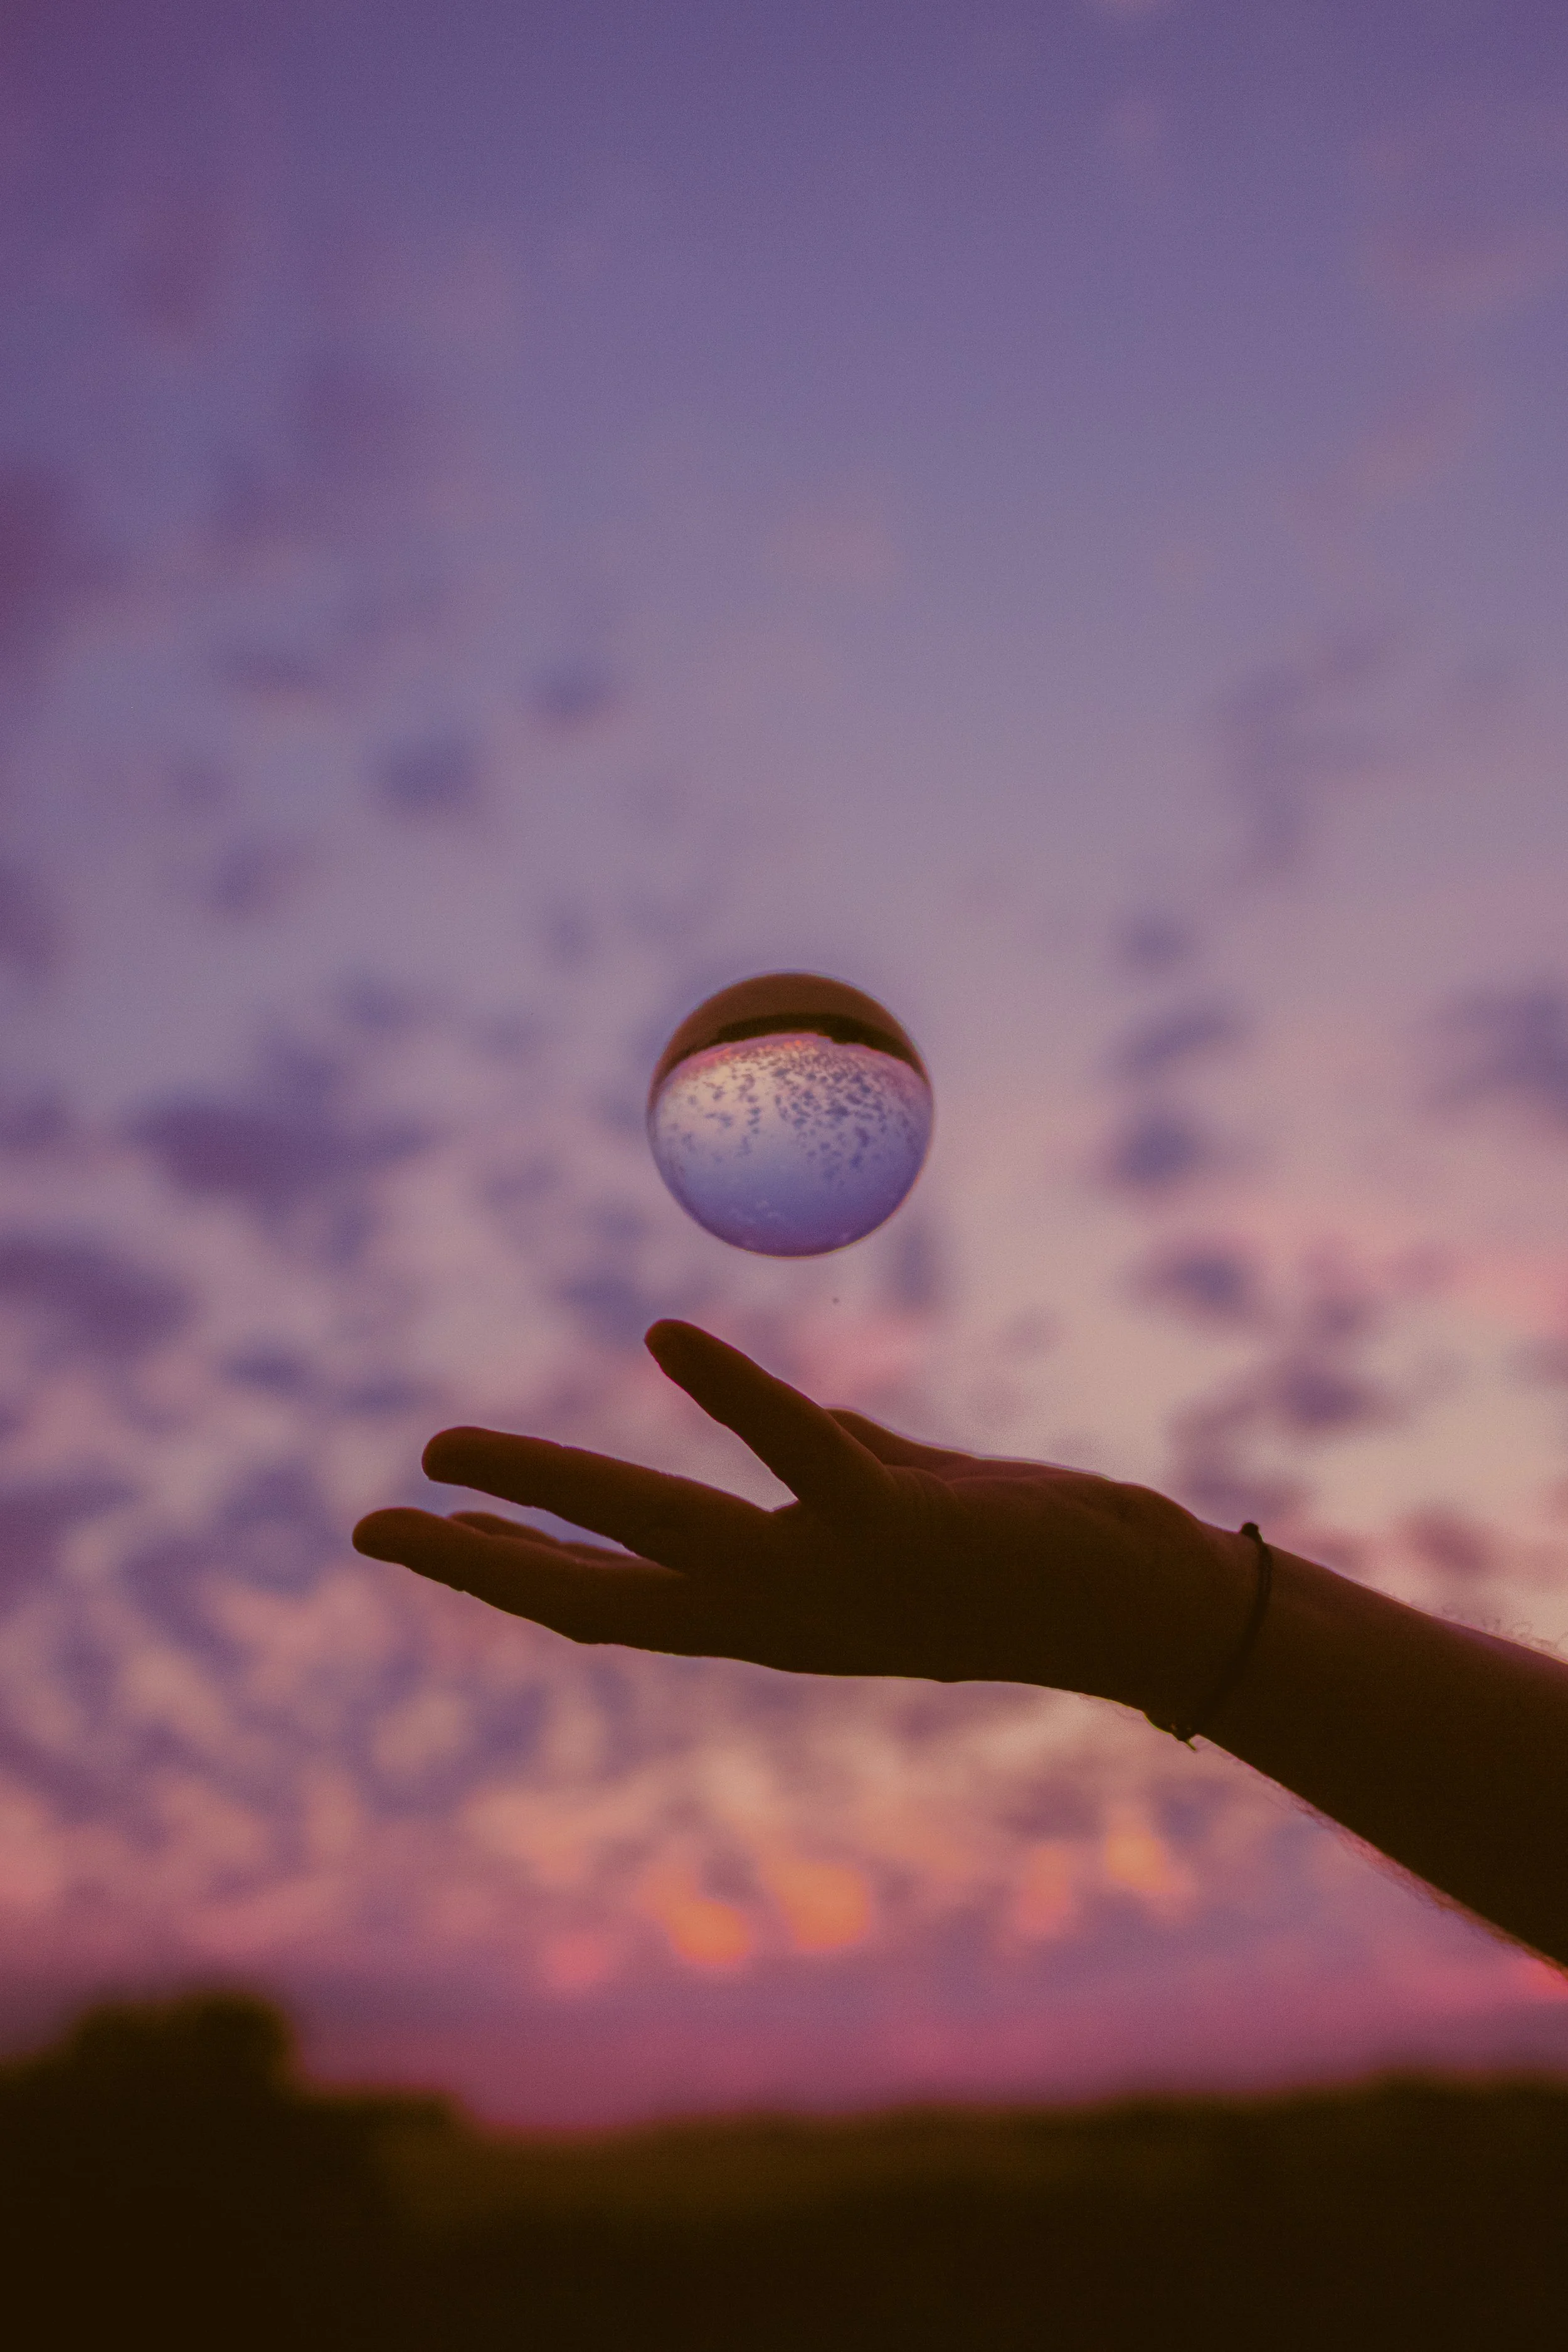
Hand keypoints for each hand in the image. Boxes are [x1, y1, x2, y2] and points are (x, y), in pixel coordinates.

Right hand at [352, 1321, 1250, 1714]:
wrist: (1144, 1612)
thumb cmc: (1023, 1557)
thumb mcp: (896, 1508)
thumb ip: (831, 1470)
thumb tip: (779, 1425)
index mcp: (771, 1613)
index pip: (609, 1601)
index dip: (510, 1569)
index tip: (426, 1537)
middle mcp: (779, 1615)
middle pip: (591, 1594)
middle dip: (473, 1563)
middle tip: (370, 1528)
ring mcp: (827, 1579)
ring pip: (654, 1531)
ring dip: (540, 1483)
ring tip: (442, 1445)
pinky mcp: (895, 1525)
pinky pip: (795, 1453)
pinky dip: (732, 1393)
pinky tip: (661, 1336)